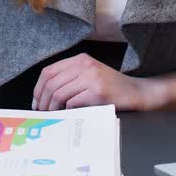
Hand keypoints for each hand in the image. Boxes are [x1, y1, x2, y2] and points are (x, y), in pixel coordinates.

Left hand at [32, 53, 158, 111]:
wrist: (138, 92)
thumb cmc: (113, 88)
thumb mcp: (90, 75)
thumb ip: (71, 79)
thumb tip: (44, 96)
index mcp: (80, 59)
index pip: (48, 71)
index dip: (38, 89)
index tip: (36, 102)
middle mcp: (85, 65)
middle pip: (51, 83)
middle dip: (42, 101)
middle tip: (42, 113)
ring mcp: (92, 77)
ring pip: (59, 93)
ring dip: (52, 108)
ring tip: (53, 116)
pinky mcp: (98, 91)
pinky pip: (73, 102)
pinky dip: (66, 111)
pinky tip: (68, 115)